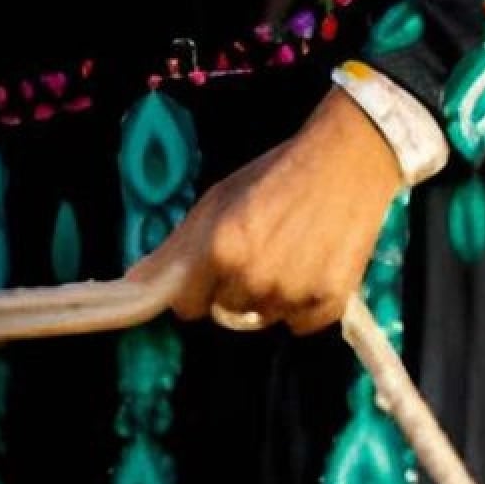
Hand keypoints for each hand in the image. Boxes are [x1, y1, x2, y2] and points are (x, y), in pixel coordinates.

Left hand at [142, 88, 407, 335]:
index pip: (187, 306)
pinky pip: (303, 323)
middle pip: (228, 311)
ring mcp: (294, 293)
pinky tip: (317, 269)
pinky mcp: (331, 300)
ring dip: (274, 296)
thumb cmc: (277, 174)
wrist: (350, 160)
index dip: (199, 287)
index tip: (217, 268)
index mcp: (220, 251)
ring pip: (267, 317)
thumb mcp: (219, 200)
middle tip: (265, 251)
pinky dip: (307, 305)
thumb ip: (176, 246)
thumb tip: (134, 282)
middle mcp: (253, 279)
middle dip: (238, 288)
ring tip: (296, 256)